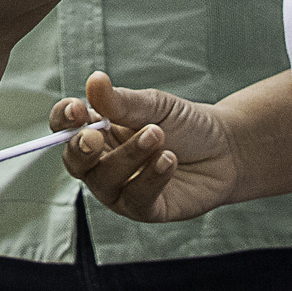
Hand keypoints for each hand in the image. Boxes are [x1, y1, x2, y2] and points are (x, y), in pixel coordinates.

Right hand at [54, 72, 243, 222]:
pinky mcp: (145, 209)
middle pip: (75, 161)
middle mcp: (103, 163)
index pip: (65, 128)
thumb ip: (122, 101)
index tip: (76, 109)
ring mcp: (121, 189)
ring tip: (156, 135)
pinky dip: (150, 177)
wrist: (227, 150)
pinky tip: (168, 160)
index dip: (63, 119)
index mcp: (98, 131)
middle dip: (81, 148)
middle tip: (97, 134)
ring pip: (105, 180)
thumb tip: (94, 81)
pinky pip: (136, 198)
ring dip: (127, 156)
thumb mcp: (155, 106)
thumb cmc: (185, 125)